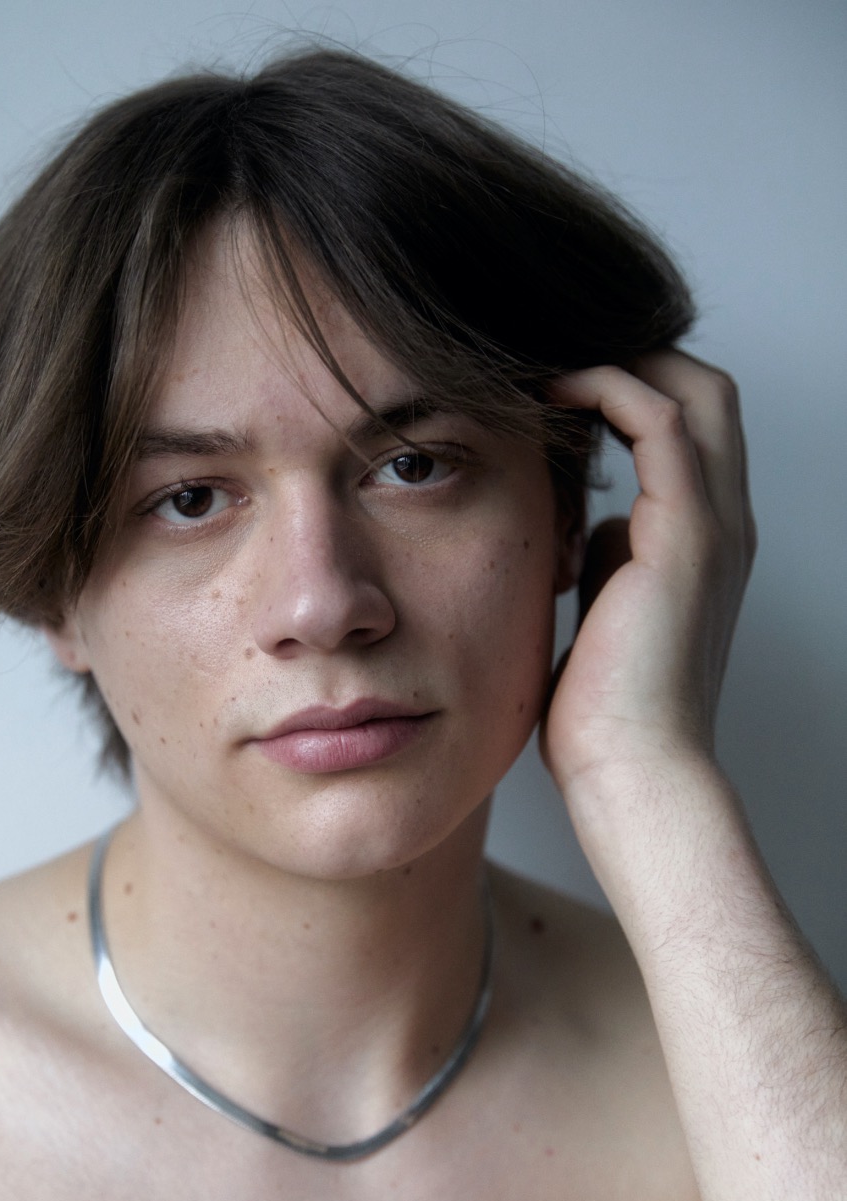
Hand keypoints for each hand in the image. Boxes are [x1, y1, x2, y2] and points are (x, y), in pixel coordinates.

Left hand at [540, 350, 755, 796]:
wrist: (631, 770)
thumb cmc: (605, 712)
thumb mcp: (604, 613)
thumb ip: (607, 562)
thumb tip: (587, 528)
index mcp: (705, 543)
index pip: (693, 427)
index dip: (636, 387)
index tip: (560, 381)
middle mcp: (723, 524)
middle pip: (706, 391)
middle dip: (635, 358)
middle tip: (558, 356)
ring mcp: (713, 526)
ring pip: (694, 389)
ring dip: (621, 359)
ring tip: (550, 360)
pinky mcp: (686, 535)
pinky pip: (660, 421)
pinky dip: (609, 387)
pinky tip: (550, 392)